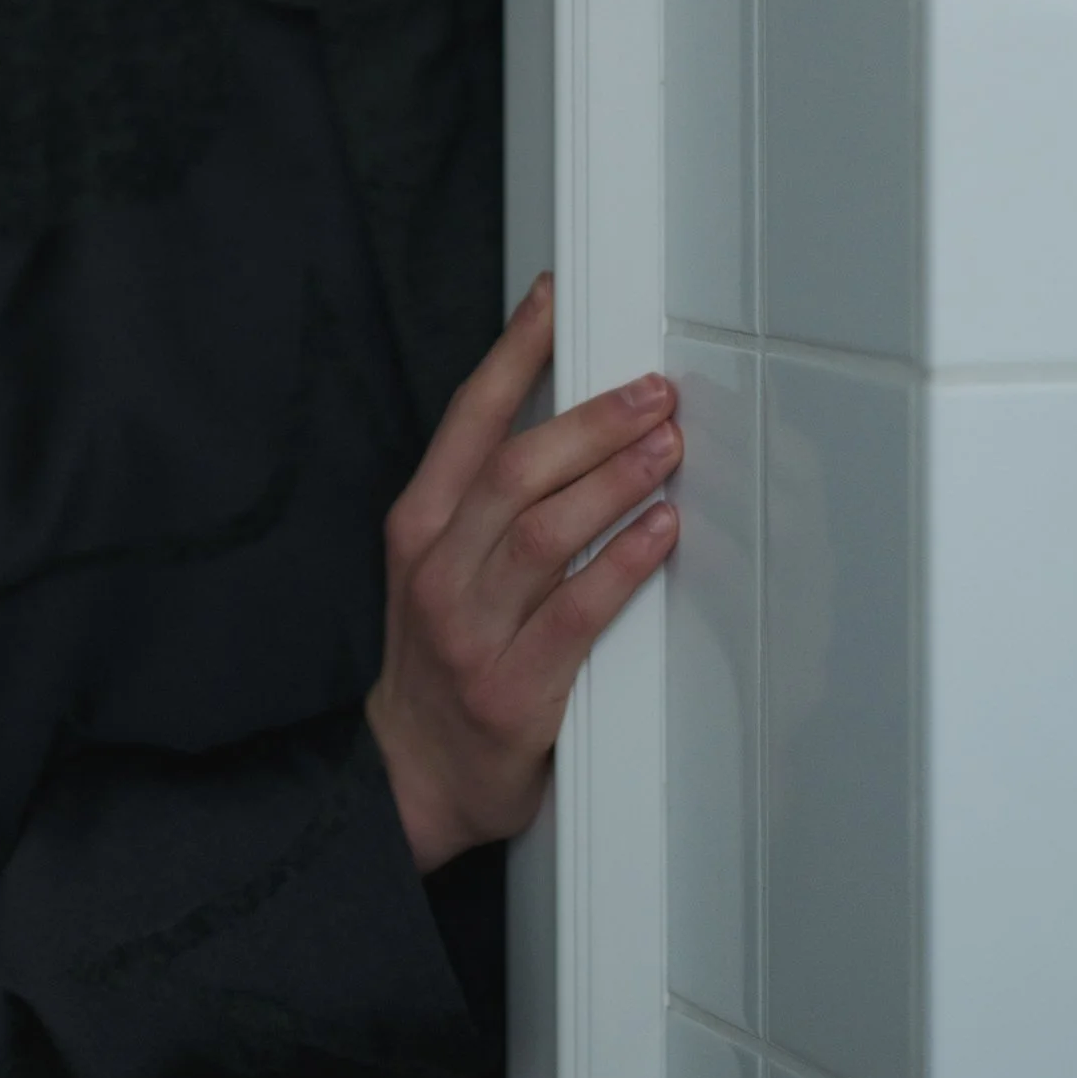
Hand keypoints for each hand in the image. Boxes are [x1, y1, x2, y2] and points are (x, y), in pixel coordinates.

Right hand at [365, 274, 679, 871]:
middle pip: (516, 468)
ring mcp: (470, 630)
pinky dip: (624, 564)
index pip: (469, 420)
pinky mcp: (512, 689)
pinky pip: (576, 612)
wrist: (409, 776)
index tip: (557, 301)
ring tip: (668, 447)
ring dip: (615, 480)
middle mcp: (436, 569)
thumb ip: (487, 501)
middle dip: (592, 420)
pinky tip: (660, 532)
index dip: (515, 352)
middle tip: (652, 391)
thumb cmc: (438, 661)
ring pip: (546, 531)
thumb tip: (570, 421)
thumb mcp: (436, 564)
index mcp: (417, 527)